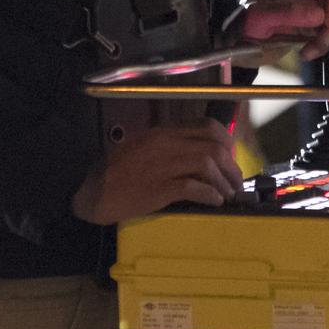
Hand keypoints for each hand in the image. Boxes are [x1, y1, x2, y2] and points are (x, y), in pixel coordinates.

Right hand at [70, 119, 242, 224]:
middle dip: (231, 165)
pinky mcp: (159, 188)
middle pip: (213, 146)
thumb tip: (197, 154)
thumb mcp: (142, 147)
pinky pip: (194, 187)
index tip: (231, 157)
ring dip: (224, 181)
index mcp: (163, 133)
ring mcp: (163, 165)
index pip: (207, 126)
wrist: (92, 191)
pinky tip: (215, 201)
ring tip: (227, 194)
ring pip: (207, 164)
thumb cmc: (115, 171)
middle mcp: (166, 144)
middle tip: (236, 182)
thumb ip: (168, 146)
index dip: (227, 142)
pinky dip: (210, 194)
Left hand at [236, 0, 328, 60]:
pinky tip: (308, 51)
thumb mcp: (258, 19)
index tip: (328, 22)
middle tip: (321, 40)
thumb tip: (318, 14)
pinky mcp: (311, 24)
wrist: (235, 44)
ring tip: (311, 50)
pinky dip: (325, 43)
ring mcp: (309, 6)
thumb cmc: (241, 26)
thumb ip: (286, 13)